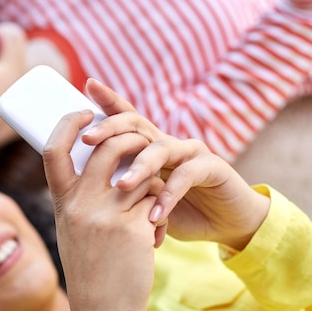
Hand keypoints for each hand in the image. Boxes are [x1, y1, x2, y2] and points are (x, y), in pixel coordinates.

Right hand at [43, 109, 158, 310]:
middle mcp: (79, 205)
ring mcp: (105, 216)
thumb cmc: (90, 270)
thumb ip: (81, 199)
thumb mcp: (72, 230)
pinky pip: (156, 200)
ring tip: (150, 207)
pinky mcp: (133, 228)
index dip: (69, 123)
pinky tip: (155, 236)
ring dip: (153, 182)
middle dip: (129, 137)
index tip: (85, 111)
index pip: (54, 149)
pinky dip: (160, 212)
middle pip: (106, 147)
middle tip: (141, 140)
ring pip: (139, 172)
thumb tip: (100, 163)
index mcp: (61, 204)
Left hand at [83, 79, 270, 250]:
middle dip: (111, 129)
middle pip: (137, 125)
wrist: (226, 224)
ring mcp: (192, 152)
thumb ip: (125, 190)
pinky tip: (156, 214)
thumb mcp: (145, 201)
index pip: (127, 118)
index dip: (109, 100)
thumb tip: (85, 189)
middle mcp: (169, 143)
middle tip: (88, 139)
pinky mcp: (213, 167)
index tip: (88, 85)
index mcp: (150, 146)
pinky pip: (187, 174)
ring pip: (160, 148)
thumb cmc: (180, 212)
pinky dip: (170, 194)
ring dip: (139, 167)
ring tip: (121, 187)